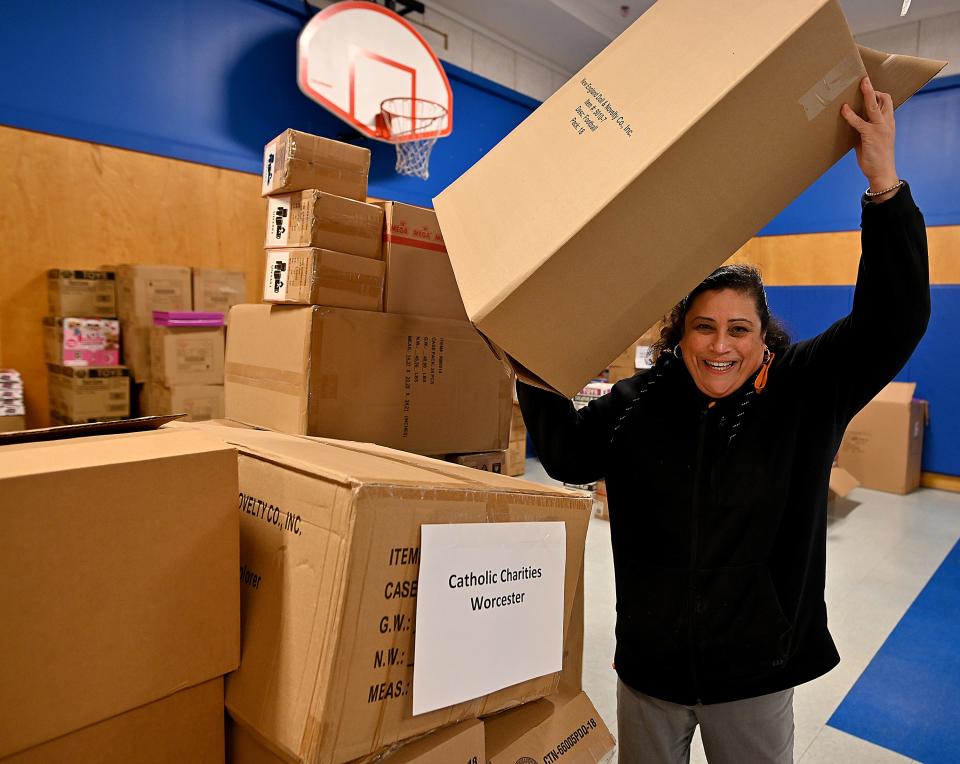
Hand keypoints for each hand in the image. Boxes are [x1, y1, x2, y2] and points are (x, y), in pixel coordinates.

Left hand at [841, 77, 898, 199]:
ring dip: (867, 93)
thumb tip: (852, 123)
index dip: (879, 94)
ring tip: (861, 83)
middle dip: (873, 89)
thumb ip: (864, 130)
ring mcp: (880, 128)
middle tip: (864, 79)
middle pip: (884, 99)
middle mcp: (887, 123)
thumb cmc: (875, 157)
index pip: (887, 102)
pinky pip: (859, 122)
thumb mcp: (871, 140)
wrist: (882, 172)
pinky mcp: (870, 135)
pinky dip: (850, 115)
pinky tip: (844, 109)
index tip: (869, 88)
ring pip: (873, 105)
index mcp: (889, 123)